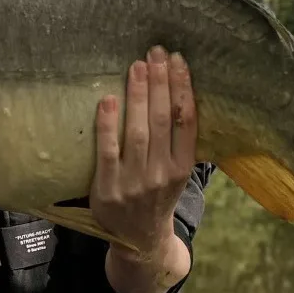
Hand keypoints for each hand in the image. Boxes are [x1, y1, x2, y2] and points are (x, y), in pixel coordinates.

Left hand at [91, 46, 196, 292]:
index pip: (186, 120)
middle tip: (155, 51)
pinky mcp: (108, 189)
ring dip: (138, 94)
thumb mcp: (177, 174)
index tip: (178, 60)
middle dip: (159, 81)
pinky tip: (109, 98)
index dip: (183, 87)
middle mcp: (162, 174)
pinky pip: (107, 149)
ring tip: (137, 66)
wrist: (139, 241)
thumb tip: (175, 91)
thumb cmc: (157, 197)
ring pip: (138, 130)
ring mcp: (135, 182)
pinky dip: (108, 123)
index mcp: (183, 168)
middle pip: (162, 119)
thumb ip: (178, 142)